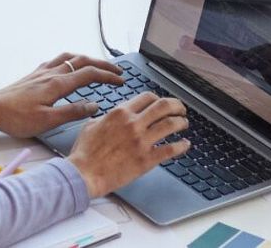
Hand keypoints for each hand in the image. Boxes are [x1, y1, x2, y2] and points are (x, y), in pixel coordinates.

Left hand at [0, 53, 124, 137]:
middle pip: (81, 61)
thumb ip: (73, 112)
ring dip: (86, 59)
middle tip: (117, 71)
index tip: (121, 80)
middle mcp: (50, 73)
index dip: (107, 76)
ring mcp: (42, 72)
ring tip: (98, 65)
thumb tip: (95, 105)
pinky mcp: (34, 74)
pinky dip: (70, 59)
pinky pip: (57, 60)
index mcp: (57, 84)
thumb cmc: (17, 118)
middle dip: (102, 64)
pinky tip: (70, 66)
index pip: (88, 74)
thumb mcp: (48, 121)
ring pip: (69, 57)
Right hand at [67, 92, 189, 197]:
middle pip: (163, 106)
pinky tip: (185, 144)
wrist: (85, 173)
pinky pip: (171, 149)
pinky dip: (182, 146)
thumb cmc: (85, 151)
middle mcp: (133, 124)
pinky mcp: (147, 159)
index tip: (161, 103)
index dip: (158, 98)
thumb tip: (109, 116)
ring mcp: (141, 141)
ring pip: (171, 125)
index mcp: (119, 112)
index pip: (147, 97)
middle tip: (181, 109)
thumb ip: (105, 117)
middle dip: (176, 106)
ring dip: (181, 122)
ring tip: (184, 124)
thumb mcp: (91, 125)